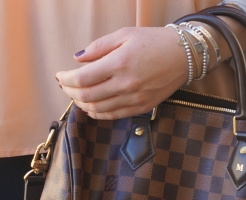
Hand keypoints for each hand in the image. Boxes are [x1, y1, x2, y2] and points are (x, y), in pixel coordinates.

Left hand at [56, 27, 187, 119]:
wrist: (183, 56)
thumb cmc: (154, 42)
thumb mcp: (125, 35)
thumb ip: (98, 47)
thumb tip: (77, 59)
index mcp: (119, 63)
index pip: (82, 79)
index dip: (66, 80)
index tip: (60, 76)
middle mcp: (126, 84)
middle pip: (87, 97)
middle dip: (70, 93)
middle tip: (65, 86)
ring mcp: (135, 99)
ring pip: (99, 109)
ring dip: (83, 104)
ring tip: (76, 97)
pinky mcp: (142, 107)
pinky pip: (115, 115)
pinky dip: (99, 114)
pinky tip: (92, 108)